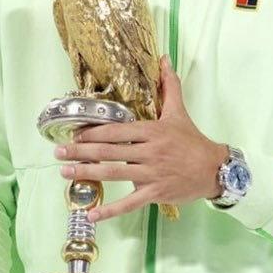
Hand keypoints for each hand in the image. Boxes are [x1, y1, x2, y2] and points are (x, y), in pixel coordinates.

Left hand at [55, 56, 227, 221]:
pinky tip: (91, 214)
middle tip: (58, 153)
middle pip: (109, 151)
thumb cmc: (192, 140)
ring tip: (65, 173)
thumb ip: (169, 85)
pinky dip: (110, 210)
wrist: (214, 169)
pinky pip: (130, 203)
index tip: (73, 133)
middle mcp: (150, 152)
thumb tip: (163, 58)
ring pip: (115, 174)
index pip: (116, 130)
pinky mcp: (156, 193)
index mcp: (152, 131)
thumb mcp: (179, 111)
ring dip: (87, 174)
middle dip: (81, 152)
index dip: (93, 132)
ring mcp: (152, 174)